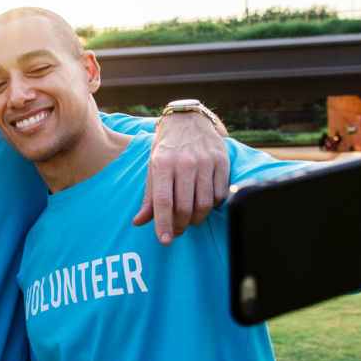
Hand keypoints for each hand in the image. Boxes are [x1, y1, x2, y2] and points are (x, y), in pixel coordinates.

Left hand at [133, 109, 229, 244]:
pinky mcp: (222, 161)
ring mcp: (205, 161)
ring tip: (191, 220)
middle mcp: (184, 162)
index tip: (164, 241)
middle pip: (185, 206)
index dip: (164, 224)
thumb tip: (138, 222)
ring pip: (204, 203)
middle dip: (181, 225)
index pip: (163, 201)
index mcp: (162, 163)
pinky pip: (220, 194)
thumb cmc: (166, 148)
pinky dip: (213, 206)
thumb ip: (149, 197)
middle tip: (178, 230)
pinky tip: (204, 203)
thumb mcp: (153, 167)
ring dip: (197, 219)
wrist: (188, 120)